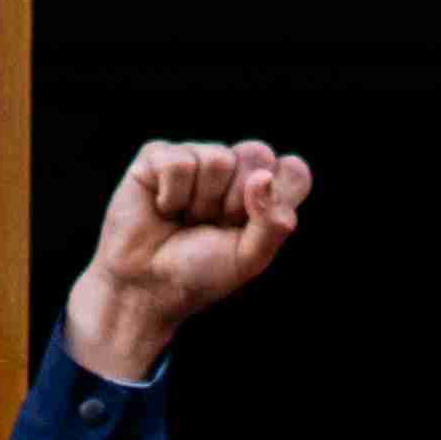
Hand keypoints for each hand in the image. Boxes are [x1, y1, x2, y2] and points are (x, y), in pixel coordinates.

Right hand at [60, 137, 311, 381]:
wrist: (146, 286)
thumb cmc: (200, 272)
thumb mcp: (249, 258)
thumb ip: (273, 222)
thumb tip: (263, 177)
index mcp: (262, 191)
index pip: (294, 171)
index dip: (277, 199)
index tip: (250, 228)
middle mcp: (232, 169)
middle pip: (258, 153)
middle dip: (236, 200)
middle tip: (215, 224)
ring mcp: (195, 158)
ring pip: (217, 159)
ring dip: (200, 202)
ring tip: (185, 219)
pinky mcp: (158, 156)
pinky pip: (179, 163)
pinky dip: (171, 196)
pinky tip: (163, 208)